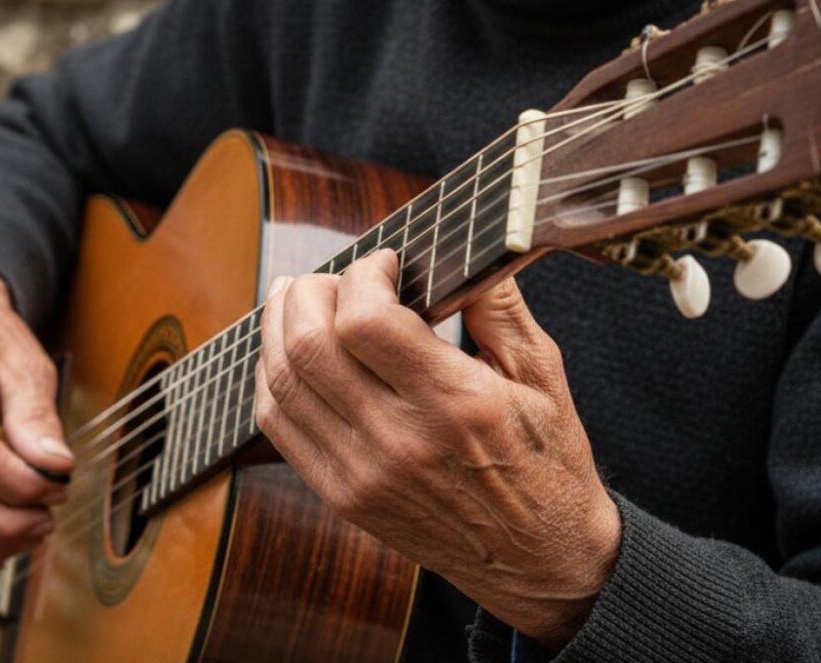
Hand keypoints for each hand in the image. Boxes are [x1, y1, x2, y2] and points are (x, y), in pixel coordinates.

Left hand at [255, 250, 619, 648]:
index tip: (384, 264)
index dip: (362, 275)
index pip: (366, 322)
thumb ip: (501, 307)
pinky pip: (278, 425)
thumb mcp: (546, 376)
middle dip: (308, 291)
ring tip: (297, 298)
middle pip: (308, 345)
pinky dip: (272, 377)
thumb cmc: (548, 464)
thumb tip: (462, 245)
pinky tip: (288, 351)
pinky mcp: (342, 496)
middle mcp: (400, 441)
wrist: (540, 561)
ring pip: (282, 381)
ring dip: (278, 325)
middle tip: (332, 277)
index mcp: (456, 404)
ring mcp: (362, 474)